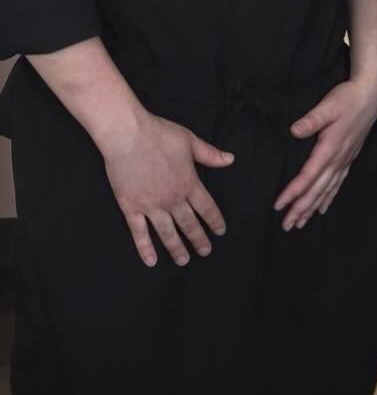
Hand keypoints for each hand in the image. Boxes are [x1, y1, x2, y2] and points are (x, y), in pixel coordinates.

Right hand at [98, 109, 232, 267]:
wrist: (128, 135)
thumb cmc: (160, 134)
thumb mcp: (191, 141)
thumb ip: (210, 154)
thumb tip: (230, 159)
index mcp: (189, 183)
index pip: (207, 208)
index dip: (214, 220)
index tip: (220, 231)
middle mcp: (173, 198)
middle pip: (189, 224)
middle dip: (199, 239)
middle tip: (206, 251)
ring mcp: (151, 205)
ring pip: (167, 233)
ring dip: (177, 248)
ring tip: (184, 261)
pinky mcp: (130, 207)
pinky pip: (139, 232)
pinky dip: (145, 248)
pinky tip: (151, 261)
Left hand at [276, 75, 376, 230]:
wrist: (370, 96)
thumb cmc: (348, 99)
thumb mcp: (328, 106)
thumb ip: (311, 120)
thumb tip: (294, 130)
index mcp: (330, 148)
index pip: (308, 176)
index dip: (293, 192)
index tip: (279, 205)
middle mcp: (338, 159)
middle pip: (317, 190)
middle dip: (301, 208)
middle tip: (287, 225)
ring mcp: (344, 160)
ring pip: (327, 190)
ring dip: (313, 208)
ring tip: (301, 223)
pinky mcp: (348, 158)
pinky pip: (338, 184)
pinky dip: (329, 198)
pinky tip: (323, 208)